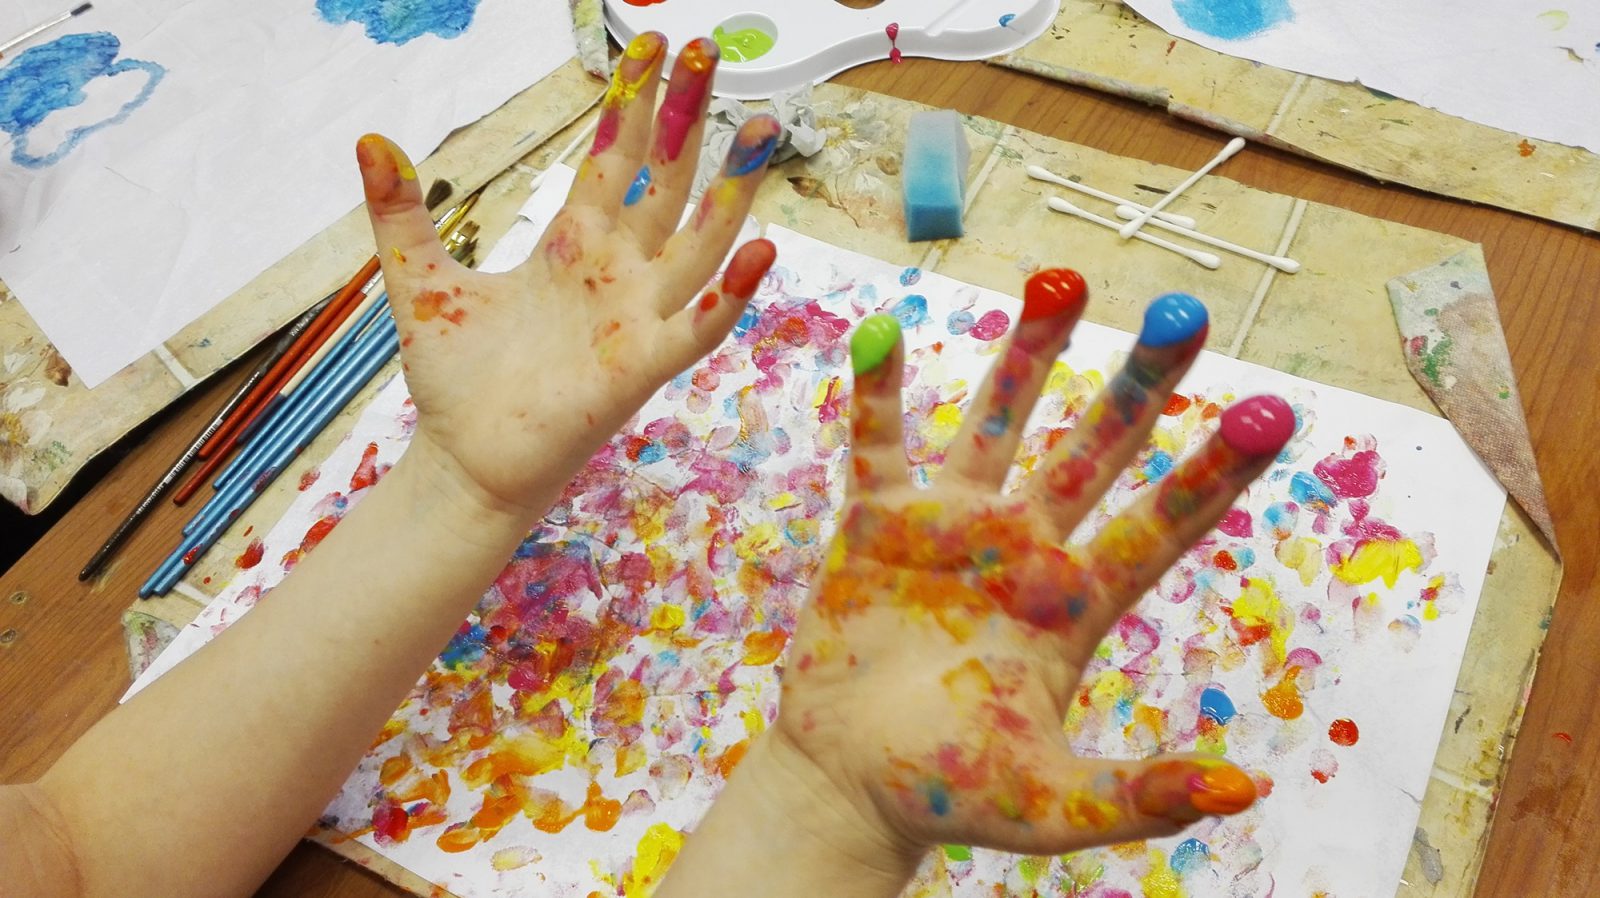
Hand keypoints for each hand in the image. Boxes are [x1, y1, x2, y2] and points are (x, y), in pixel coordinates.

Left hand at [354, 33, 777, 519]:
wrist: (464, 460)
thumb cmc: (457, 378)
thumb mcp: (419, 280)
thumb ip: (401, 213)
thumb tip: (369, 140)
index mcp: (574, 245)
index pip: (615, 158)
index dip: (634, 101)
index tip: (654, 43)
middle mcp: (617, 272)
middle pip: (665, 180)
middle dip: (687, 116)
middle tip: (713, 49)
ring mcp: (636, 317)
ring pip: (699, 241)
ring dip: (731, 187)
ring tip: (762, 127)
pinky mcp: (641, 367)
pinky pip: (698, 325)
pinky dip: (731, 294)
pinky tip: (763, 251)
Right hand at [777, 272, 1294, 858]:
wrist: (848, 782)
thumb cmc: (948, 795)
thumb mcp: (1052, 807)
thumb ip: (1139, 796)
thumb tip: (1248, 791)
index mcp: (1077, 606)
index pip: (1162, 526)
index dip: (1215, 471)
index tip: (1275, 412)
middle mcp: (1024, 549)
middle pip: (1094, 450)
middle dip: (1140, 383)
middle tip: (1185, 311)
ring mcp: (951, 527)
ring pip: (996, 420)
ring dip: (1028, 351)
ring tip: (1061, 278)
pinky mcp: (878, 525)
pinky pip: (879, 443)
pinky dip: (878, 392)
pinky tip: (883, 331)